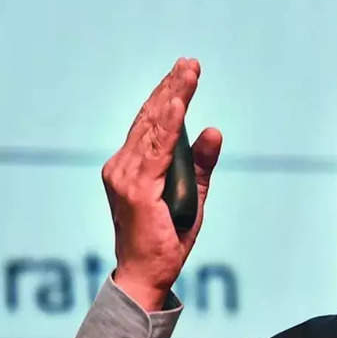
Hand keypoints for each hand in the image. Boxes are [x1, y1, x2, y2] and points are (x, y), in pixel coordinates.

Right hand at [102, 57, 223, 310]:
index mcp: (130, 169)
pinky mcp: (136, 189)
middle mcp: (122, 168)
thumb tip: (214, 130)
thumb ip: (200, 164)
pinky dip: (168, 124)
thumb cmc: (166, 240)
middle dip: (172, 87)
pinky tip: (180, 103)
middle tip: (190, 62)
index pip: (150, 125)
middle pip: (149, 119)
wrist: (147, 275)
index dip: (168, 95)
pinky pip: (156, 150)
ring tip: (188, 73)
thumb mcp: (192, 195)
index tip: (184, 72)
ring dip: (172, 96)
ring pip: (152, 128)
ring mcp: (126, 178)